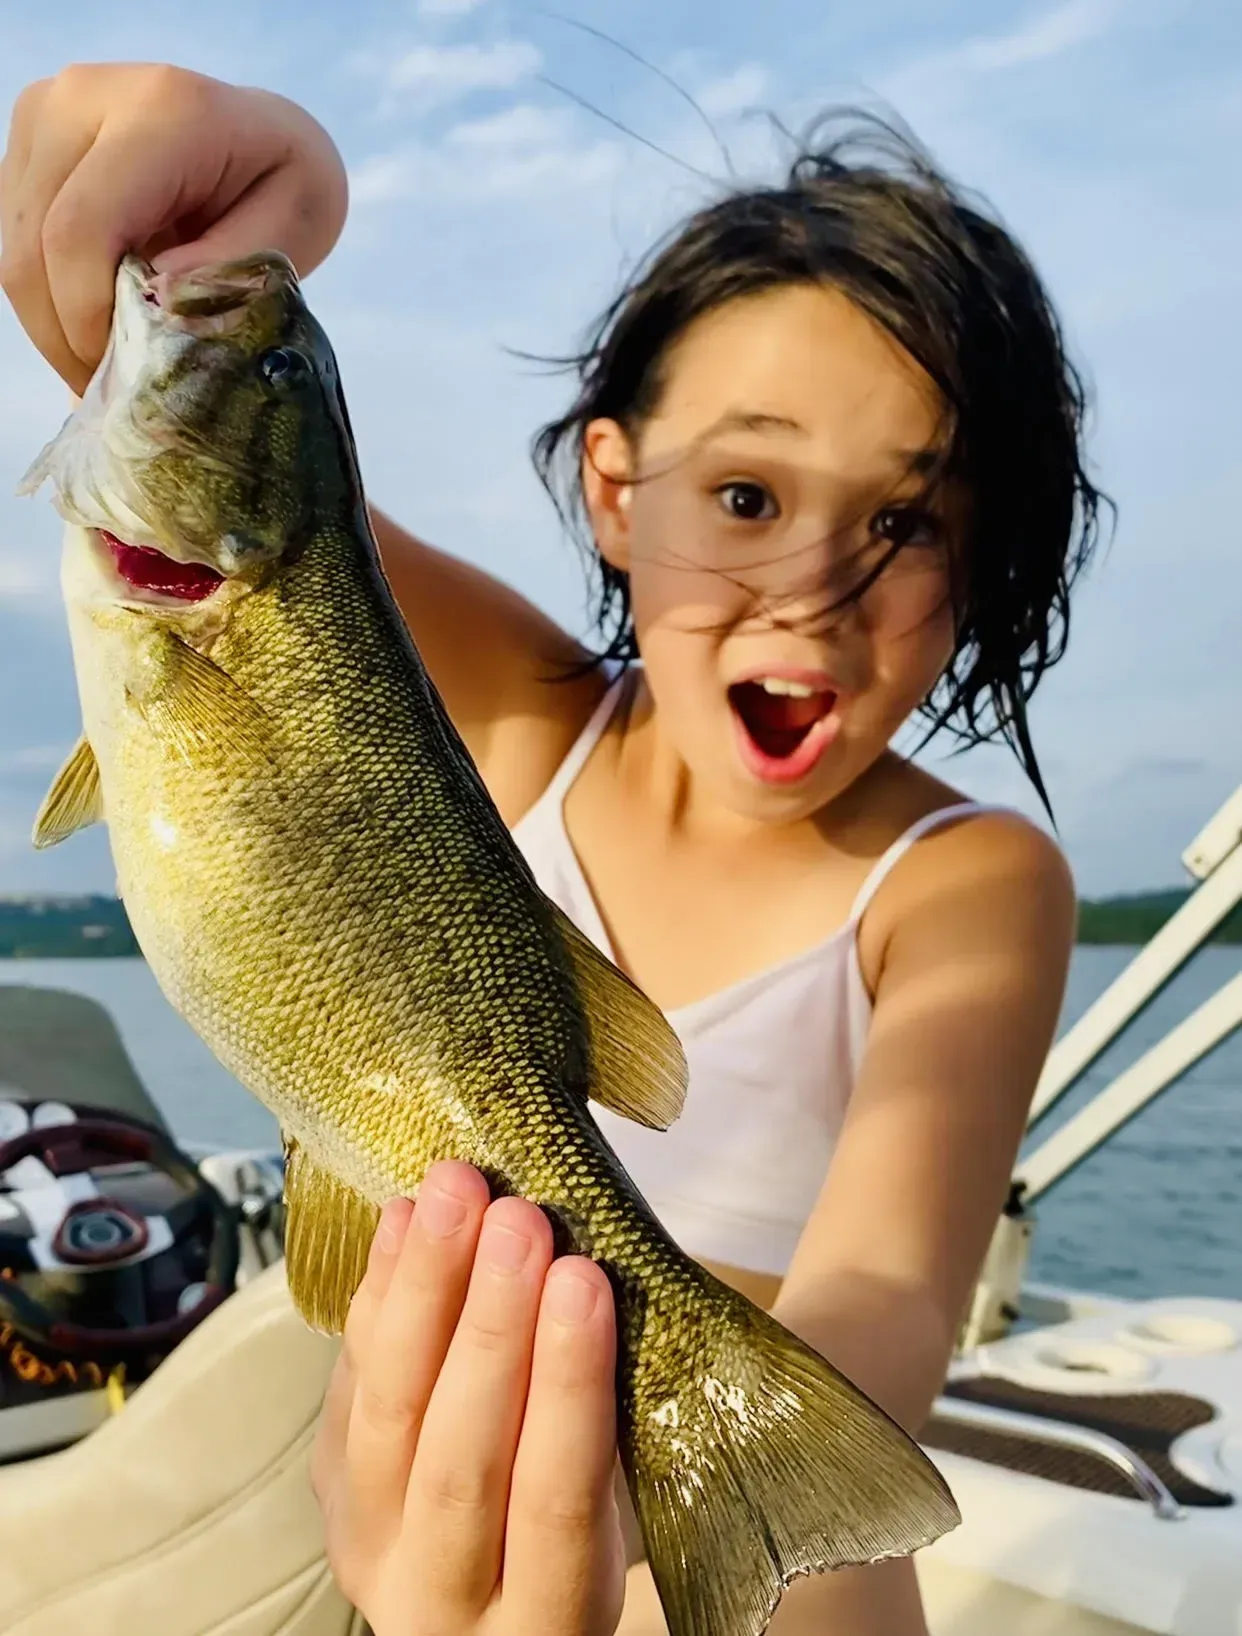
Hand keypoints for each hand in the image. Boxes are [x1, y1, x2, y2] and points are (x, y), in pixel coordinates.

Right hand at [0, 63, 347, 390]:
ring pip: (11, 248)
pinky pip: (13, 241)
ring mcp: (45, 112)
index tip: (127, 372)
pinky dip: (48, 296)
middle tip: (116, 383)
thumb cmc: (285, 185)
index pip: (79, 229)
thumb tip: (152, 300)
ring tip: (112, 354)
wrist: (259, 135)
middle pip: (31, 244)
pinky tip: (98, 315)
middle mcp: (85, 96)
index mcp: (160, 111)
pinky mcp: (27, 141)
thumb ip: (225, 268)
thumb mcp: (291, 230)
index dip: (86, 317)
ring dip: (53, 321)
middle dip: (66, 333)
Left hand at [312, 1161, 626, 1635]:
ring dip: (422, 1291)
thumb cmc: (575, 1549)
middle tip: (518, 1219)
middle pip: (456, 1459)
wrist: (482, 1614)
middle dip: (490, 1326)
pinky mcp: (329, 1499)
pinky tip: (403, 1222)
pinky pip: (347, 1391)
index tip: (583, 1279)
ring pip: (385, 1419)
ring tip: (455, 1194)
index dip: (566, 1385)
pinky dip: (377, 1297)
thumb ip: (601, 1427)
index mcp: (545, 1620)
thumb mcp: (616, 1523)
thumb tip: (588, 1277)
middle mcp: (442, 1605)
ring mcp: (371, 1554)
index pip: (553, 1501)